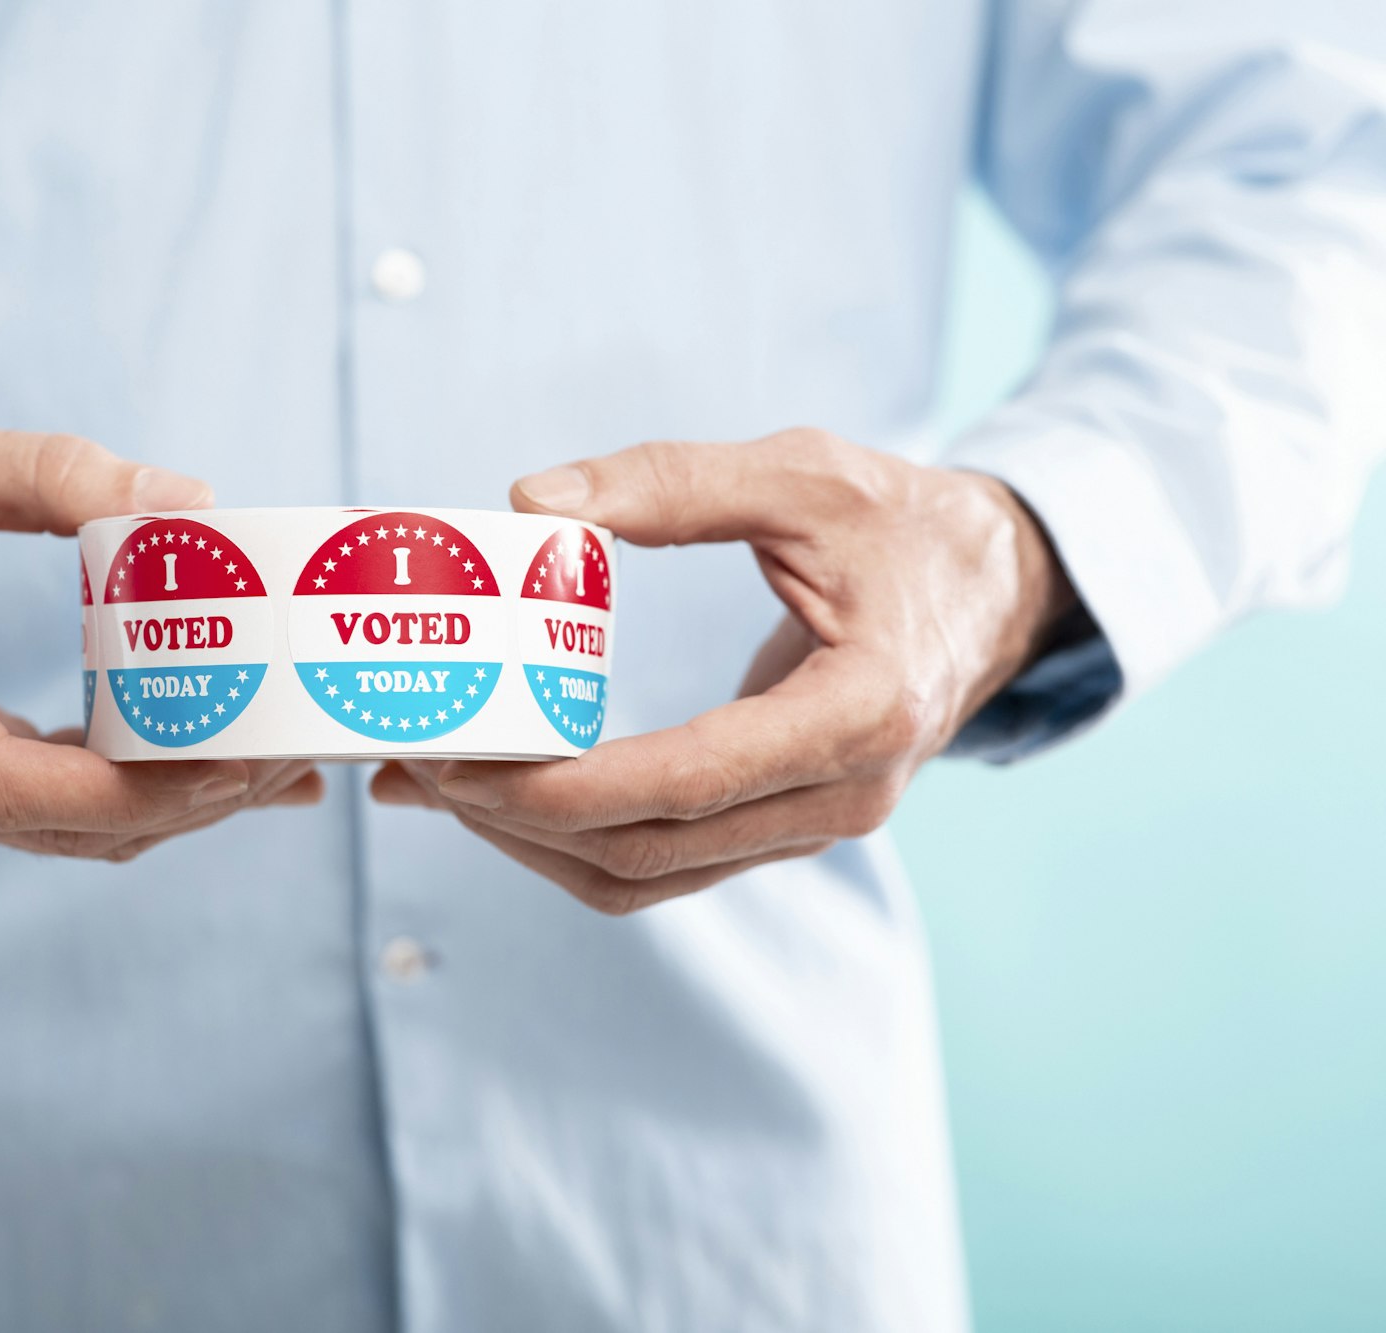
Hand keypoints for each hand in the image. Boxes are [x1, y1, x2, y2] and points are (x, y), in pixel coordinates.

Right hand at [0, 412, 320, 858]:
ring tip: (271, 761)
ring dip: (165, 808)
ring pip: (52, 834)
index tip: (233, 760)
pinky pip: (35, 813)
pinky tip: (203, 764)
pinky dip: (122, 796)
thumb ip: (51, 473)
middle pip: (49, 825)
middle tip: (287, 754)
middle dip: (181, 802)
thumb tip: (192, 501)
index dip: (130, 789)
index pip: (4, 784)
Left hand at [372, 428, 1075, 912]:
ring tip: (431, 786)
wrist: (1000, 591)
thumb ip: (671, 483)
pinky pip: (662, 861)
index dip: (562, 788)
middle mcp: (841, 796)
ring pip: (646, 877)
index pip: (686, 784)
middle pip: (648, 852)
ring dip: (532, 844)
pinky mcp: (781, 825)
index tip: (459, 760)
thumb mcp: (802, 473)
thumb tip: (529, 502)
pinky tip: (499, 796)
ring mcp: (813, 825)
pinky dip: (573, 839)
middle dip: (517, 821)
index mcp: (859, 713)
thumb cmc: (905, 524)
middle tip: (417, 764)